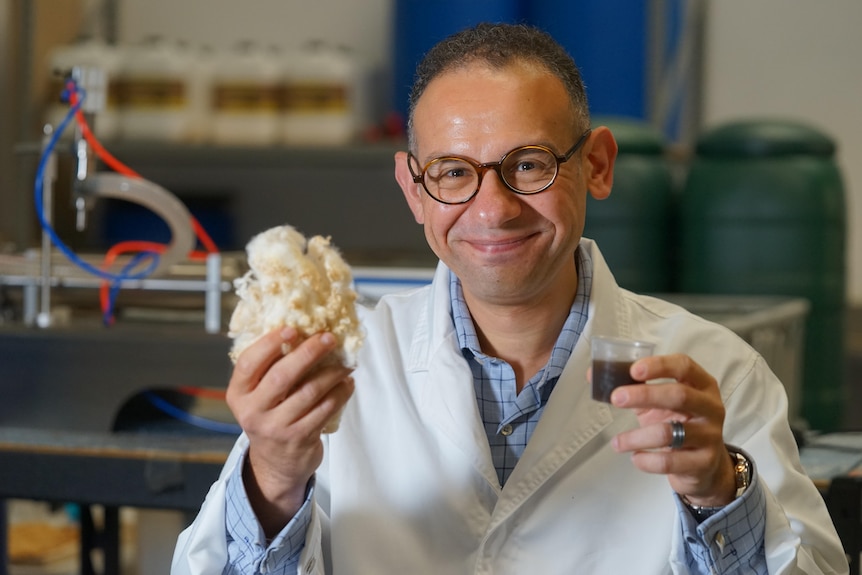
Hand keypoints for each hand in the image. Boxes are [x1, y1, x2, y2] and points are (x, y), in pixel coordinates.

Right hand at [226, 327, 354, 535]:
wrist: (275, 464)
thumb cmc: (270, 416)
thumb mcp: (258, 396)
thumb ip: (269, 368)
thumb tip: (303, 330)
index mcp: (238, 394)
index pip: (248, 363)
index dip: (270, 343)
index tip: (292, 328)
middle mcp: (253, 412)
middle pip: (282, 376)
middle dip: (309, 352)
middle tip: (328, 338)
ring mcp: (276, 427)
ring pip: (309, 392)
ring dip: (332, 373)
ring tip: (346, 362)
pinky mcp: (300, 439)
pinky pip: (325, 410)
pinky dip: (340, 393)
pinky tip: (347, 383)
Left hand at [607, 354, 735, 507]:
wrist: (705, 466)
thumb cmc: (677, 423)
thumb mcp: (658, 404)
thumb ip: (632, 388)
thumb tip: (592, 375)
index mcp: (701, 384)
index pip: (684, 366)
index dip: (659, 366)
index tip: (633, 370)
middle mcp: (711, 407)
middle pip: (679, 395)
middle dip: (644, 395)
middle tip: (616, 398)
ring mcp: (710, 435)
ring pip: (670, 432)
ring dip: (636, 437)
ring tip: (617, 442)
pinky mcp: (704, 462)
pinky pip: (669, 462)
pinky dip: (646, 461)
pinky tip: (635, 457)